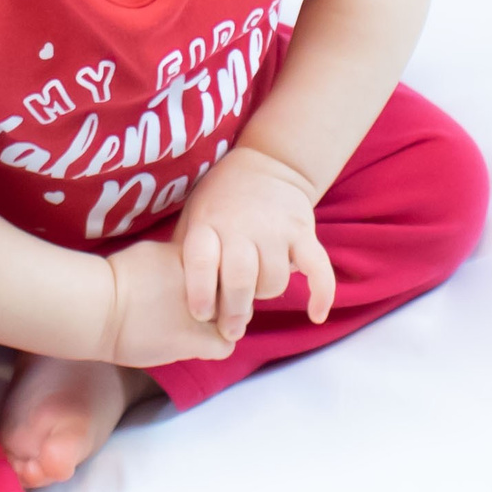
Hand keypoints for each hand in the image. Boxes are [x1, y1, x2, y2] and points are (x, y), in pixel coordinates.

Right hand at [102, 239, 248, 369]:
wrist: (98, 306)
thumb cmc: (116, 279)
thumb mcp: (153, 253)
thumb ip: (181, 260)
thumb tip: (192, 265)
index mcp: (198, 256)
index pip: (230, 268)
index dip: (222, 281)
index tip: (210, 289)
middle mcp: (207, 281)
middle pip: (237, 293)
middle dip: (227, 303)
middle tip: (209, 312)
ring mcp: (204, 311)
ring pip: (236, 321)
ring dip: (223, 326)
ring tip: (200, 329)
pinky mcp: (196, 339)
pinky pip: (225, 345)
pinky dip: (215, 346)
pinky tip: (196, 343)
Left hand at [176, 145, 334, 331]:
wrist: (266, 163)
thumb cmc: (220, 202)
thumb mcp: (194, 218)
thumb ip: (186, 254)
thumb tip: (171, 302)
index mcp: (209, 222)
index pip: (202, 261)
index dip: (201, 293)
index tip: (201, 314)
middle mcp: (242, 224)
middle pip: (240, 280)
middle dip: (234, 311)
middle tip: (230, 329)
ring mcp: (276, 227)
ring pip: (274, 282)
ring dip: (265, 296)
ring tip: (255, 292)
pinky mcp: (304, 231)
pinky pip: (317, 267)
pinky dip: (321, 293)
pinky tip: (315, 315)